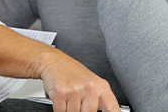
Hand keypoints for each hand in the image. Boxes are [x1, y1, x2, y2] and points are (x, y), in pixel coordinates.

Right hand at [0, 26, 119, 111]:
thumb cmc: (73, 74)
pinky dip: (60, 110)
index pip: (113, 109)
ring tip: (70, 101)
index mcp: (102, 87)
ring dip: (70, 111)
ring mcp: (75, 91)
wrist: (54, 61)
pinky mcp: (61, 94)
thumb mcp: (92, 84)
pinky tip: (62, 102)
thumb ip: (99, 101)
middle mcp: (90, 88)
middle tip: (78, 105)